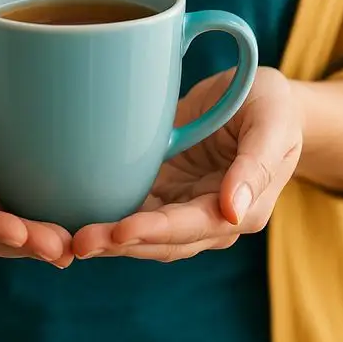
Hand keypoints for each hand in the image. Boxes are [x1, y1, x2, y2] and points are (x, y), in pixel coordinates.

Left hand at [73, 67, 301, 261]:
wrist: (259, 97)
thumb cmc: (273, 107)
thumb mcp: (273, 124)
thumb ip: (256, 166)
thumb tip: (233, 211)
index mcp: (242, 209)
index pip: (192, 227)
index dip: (155, 231)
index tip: (120, 231)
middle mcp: (210, 217)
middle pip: (161, 240)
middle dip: (120, 244)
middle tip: (79, 242)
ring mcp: (184, 206)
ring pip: (142, 234)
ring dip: (108, 239)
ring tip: (69, 239)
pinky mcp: (164, 191)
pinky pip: (133, 210)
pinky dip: (107, 219)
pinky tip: (76, 218)